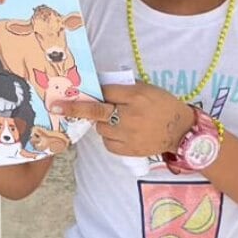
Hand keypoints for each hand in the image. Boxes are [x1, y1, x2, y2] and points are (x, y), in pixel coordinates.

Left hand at [51, 84, 196, 156]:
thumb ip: (125, 89)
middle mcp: (130, 115)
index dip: (93, 91)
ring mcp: (128, 134)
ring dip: (103, 124)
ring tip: (119, 122)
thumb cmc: (164, 106)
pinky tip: (123, 133)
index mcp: (136, 96)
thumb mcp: (148, 90)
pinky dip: (110, 137)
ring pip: (100, 128)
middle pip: (96, 111)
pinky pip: (108, 142)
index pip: (106, 91)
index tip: (70, 91)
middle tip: (56, 106)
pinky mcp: (128, 150)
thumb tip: (99, 88)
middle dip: (75, 108)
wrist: (181, 132)